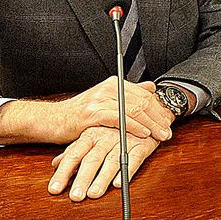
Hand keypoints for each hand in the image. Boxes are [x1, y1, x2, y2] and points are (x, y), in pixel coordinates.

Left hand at [48, 126, 159, 201]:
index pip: (74, 154)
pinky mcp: (142, 145)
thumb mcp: (93, 134)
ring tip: (94, 193)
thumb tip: (55, 163)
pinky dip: (127, 171)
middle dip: (83, 178)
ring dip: (102, 178)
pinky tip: (118, 183)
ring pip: (112, 161)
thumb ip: (75, 149)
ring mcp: (124, 140)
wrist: (146, 110)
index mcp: (91, 134)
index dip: (64, 172)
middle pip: (92, 159)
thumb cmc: (117, 125)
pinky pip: (134, 159)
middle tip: (75, 196)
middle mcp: (106, 137)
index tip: (54, 189)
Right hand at [53, 77, 174, 142]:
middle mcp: (109, 88)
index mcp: (114, 84)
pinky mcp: (93, 113)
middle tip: (167, 131)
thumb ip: (129, 93)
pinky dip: (134, 126)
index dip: (158, 109)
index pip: (144, 94)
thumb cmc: (80, 114)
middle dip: (158, 118)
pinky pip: (121, 119)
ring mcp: (101, 99)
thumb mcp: (106, 101)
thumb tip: (151, 86)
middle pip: (142, 101)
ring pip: (134, 110)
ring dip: (151, 124)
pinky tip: (143, 133)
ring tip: (160, 135)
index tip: (167, 122)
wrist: (53, 120)